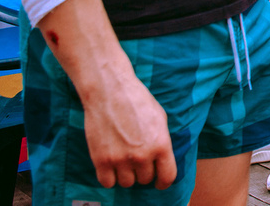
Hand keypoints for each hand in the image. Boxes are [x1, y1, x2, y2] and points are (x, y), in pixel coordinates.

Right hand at [81, 71, 176, 189]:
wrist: (107, 87)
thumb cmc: (134, 98)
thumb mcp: (159, 117)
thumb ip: (162, 141)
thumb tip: (162, 160)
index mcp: (161, 144)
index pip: (167, 177)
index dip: (163, 182)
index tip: (158, 183)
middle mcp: (143, 155)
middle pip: (145, 179)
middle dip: (141, 170)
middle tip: (134, 158)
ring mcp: (121, 159)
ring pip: (127, 183)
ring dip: (125, 173)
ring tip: (121, 159)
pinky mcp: (101, 159)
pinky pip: (107, 182)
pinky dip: (108, 176)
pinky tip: (108, 165)